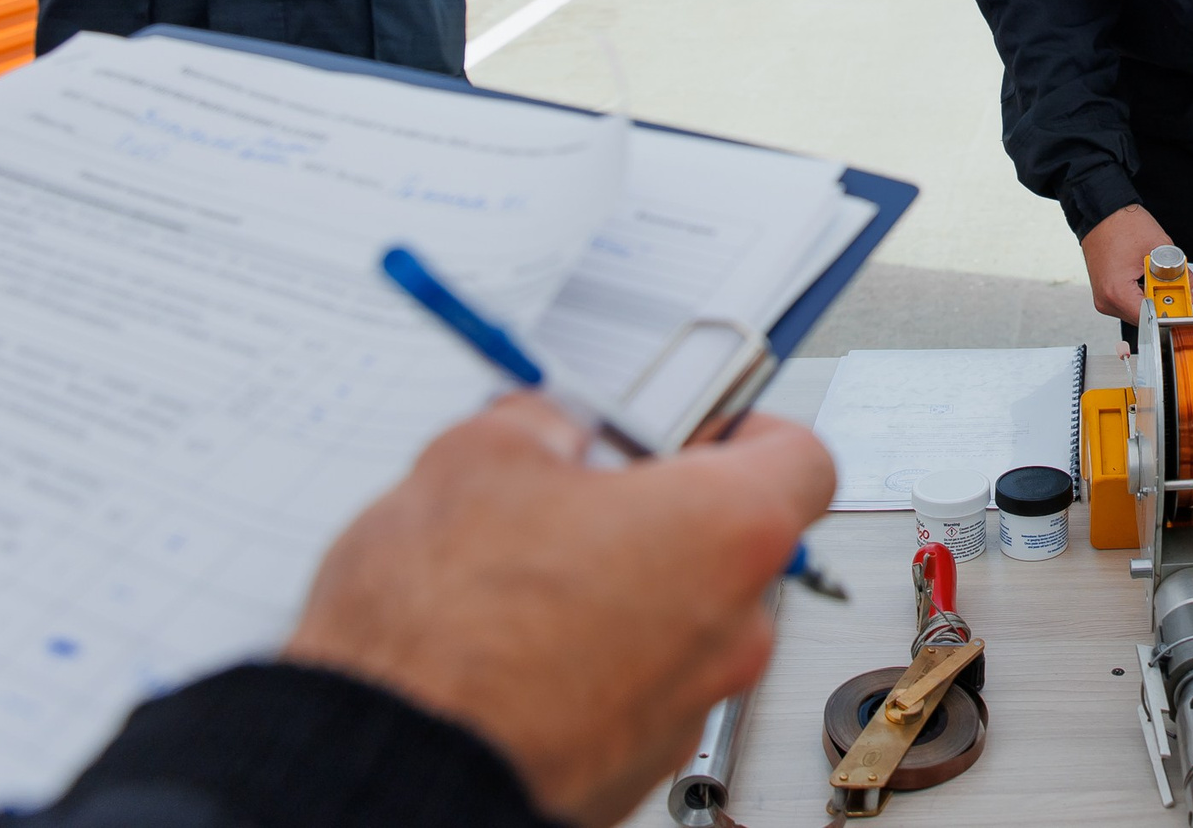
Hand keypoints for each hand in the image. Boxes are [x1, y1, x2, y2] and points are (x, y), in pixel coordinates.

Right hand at [283, 395, 834, 826]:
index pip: (802, 457)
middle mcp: (732, 627)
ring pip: (680, 620)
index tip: (693, 425)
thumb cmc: (441, 636)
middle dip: (661, 513)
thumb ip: (545, 422)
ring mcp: (689, 705)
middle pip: (733, 544)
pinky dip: (593, 662)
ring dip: (622, 593)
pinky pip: (635, 686)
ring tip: (521, 580)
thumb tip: (550, 424)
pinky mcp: (637, 764)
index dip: (744, 429)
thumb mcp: (477, 458)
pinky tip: (511, 649)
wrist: (390, 771)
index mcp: (726, 531)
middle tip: (583, 497)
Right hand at [1082, 202, 1172, 321]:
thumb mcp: (1161, 248)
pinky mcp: (1104, 293)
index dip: (1172, 313)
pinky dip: (1142, 293)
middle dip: (1164, 302)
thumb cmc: (1122, 224)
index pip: (1150, 318)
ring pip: (1137, 310)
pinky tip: (1145, 275)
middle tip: (1175, 283)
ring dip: (1153, 297)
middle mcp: (1106, 299)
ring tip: (1155, 273)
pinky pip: (1128, 302)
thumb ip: (1183, 275)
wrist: (1101, 212)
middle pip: (1145, 317)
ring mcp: (1103, 297)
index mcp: (1117, 292)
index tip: (1186, 306)